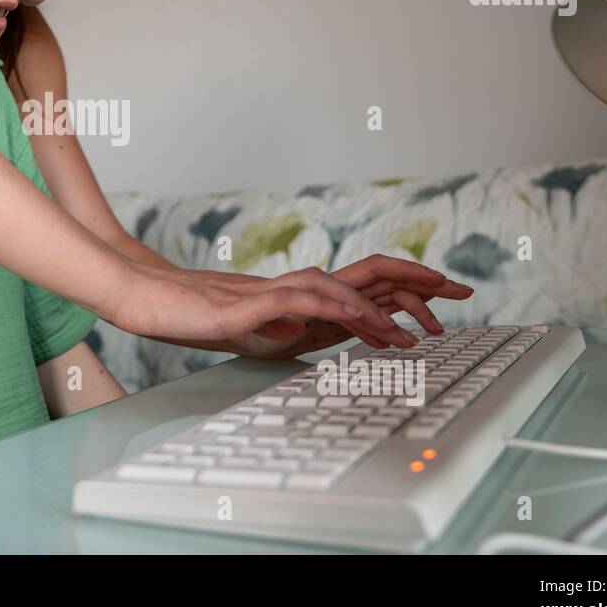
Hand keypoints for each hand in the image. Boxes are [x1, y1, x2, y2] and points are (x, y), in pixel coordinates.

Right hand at [141, 256, 474, 359]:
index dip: (409, 285)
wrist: (144, 299)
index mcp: (299, 296)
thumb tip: (313, 334)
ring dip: (377, 308)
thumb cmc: (193, 315)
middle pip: (366, 272)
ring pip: (336, 289)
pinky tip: (350, 319)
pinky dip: (327, 309)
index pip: (365, 283)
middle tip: (462, 289)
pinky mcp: (243, 306)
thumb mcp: (254, 332)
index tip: (447, 297)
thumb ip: (287, 329)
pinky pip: (295, 303)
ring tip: (410, 331)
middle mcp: (293, 288)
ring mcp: (269, 295)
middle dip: (418, 279)